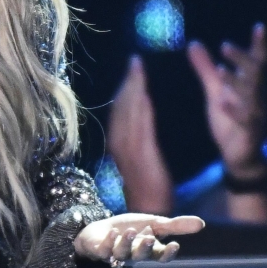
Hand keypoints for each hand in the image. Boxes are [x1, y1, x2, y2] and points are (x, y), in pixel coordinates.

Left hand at [73, 213, 204, 265]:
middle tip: (150, 236)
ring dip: (127, 243)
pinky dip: (109, 241)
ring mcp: (116, 254)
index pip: (160, 256)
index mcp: (149, 250)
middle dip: (145, 247)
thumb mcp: (154, 224)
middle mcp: (134, 255)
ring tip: (131, 231)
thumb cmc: (131, 228)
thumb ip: (175, 226)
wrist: (100, 231)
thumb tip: (201, 223)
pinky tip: (113, 232)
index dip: (167, 253)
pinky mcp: (100, 250)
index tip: (175, 245)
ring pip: (122, 253)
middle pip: (141, 255)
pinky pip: (104, 250)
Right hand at [107, 56, 173, 214]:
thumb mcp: (137, 156)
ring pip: (129, 109)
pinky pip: (140, 123)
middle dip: (128, 80)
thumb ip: (136, 137)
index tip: (132, 68)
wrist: (149, 206)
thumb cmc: (147, 182)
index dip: (125, 86)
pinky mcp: (141, 151)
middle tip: (135, 60)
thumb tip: (140, 117)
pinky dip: (140, 105)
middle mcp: (118, 139)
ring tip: (139, 68)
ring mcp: (128, 145)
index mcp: (117, 139)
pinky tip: (145, 92)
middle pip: (121, 104)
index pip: (119, 107)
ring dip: (133, 87)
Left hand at [187, 23, 266, 179]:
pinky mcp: (249, 133)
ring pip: (250, 96)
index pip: (258, 61)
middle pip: (255, 74)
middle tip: (225, 45)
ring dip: (236, 82)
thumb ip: (206, 68)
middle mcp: (257, 97)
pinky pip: (244, 121)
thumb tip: (193, 43)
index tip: (260, 26)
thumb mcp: (215, 90)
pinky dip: (234, 111)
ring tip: (220, 70)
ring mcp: (255, 115)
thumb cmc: (231, 118)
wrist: (239, 155)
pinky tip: (222, 103)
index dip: (260, 45)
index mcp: (251, 85)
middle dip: (241, 59)